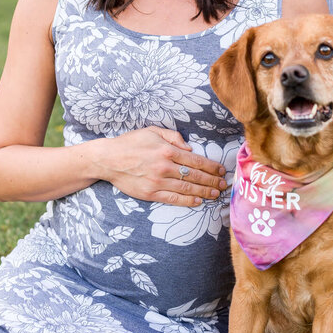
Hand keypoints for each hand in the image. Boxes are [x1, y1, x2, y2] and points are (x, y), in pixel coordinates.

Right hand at [97, 127, 226, 206]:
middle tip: (223, 185)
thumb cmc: (130, 143)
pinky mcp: (150, 193)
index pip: (196, 161)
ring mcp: (157, 182)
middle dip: (212, 181)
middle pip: (195, 176)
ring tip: (215, 194)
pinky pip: (173, 199)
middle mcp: (165, 167)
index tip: (221, 170)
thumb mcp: (152, 131)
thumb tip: (190, 149)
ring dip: (204, 192)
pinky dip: (187, 200)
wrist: (108, 159)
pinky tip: (198, 201)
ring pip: (187, 188)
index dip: (211, 167)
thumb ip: (173, 137)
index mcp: (167, 150)